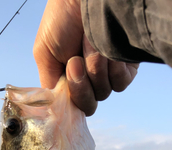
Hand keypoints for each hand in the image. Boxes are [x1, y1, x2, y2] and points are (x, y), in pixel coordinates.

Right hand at [33, 0, 138, 115]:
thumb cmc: (62, 17)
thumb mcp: (44, 54)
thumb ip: (48, 83)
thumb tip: (55, 109)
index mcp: (69, 80)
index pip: (73, 106)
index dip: (71, 97)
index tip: (67, 74)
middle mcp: (89, 79)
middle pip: (88, 105)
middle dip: (81, 85)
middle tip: (76, 60)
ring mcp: (108, 73)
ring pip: (103, 93)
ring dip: (95, 68)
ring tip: (90, 42)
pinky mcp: (126, 66)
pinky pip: (120, 82)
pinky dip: (112, 66)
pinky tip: (108, 47)